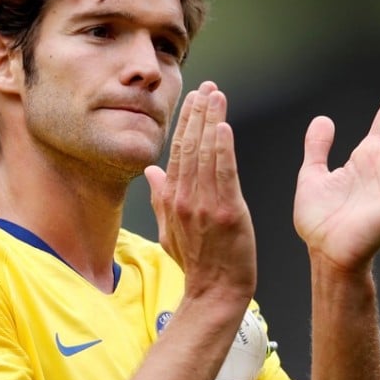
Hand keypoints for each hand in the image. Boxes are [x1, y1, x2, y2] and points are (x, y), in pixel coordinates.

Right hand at [145, 81, 256, 301]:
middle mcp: (185, 198)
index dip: (186, 122)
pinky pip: (224, 174)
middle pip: (190, 146)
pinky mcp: (227, 212)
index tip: (194, 98)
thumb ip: (161, 198)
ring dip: (212, 121)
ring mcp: (205, 205)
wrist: (215, 292)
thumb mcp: (170, 230)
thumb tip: (152, 170)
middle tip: (208, 87)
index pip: (177, 151)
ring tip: (218, 96)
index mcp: (172, 199)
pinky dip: (223, 149)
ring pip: (206, 154)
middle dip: (199, 113)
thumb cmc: (197, 263)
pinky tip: (224, 127)